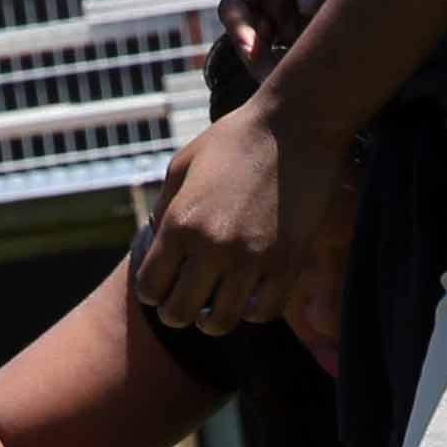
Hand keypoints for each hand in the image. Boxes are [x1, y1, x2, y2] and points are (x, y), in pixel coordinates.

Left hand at [133, 83, 354, 342]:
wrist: (295, 124)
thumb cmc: (236, 139)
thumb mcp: (184, 164)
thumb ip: (165, 207)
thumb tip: (157, 241)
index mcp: (180, 222)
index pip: (150, 287)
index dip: (153, 293)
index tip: (164, 287)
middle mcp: (211, 246)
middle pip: (179, 314)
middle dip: (178, 313)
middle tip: (188, 305)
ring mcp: (251, 258)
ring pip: (221, 322)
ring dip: (215, 320)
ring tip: (219, 307)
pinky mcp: (287, 262)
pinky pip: (263, 312)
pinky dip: (253, 311)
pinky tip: (252, 297)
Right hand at [208, 0, 381, 79]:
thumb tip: (306, 8)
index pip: (235, 7)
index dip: (240, 32)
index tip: (254, 52)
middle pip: (254, 43)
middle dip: (264, 66)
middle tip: (285, 84)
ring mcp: (299, 19)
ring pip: (279, 58)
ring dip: (288, 73)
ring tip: (310, 85)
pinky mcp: (323, 34)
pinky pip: (309, 60)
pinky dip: (313, 71)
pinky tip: (329, 78)